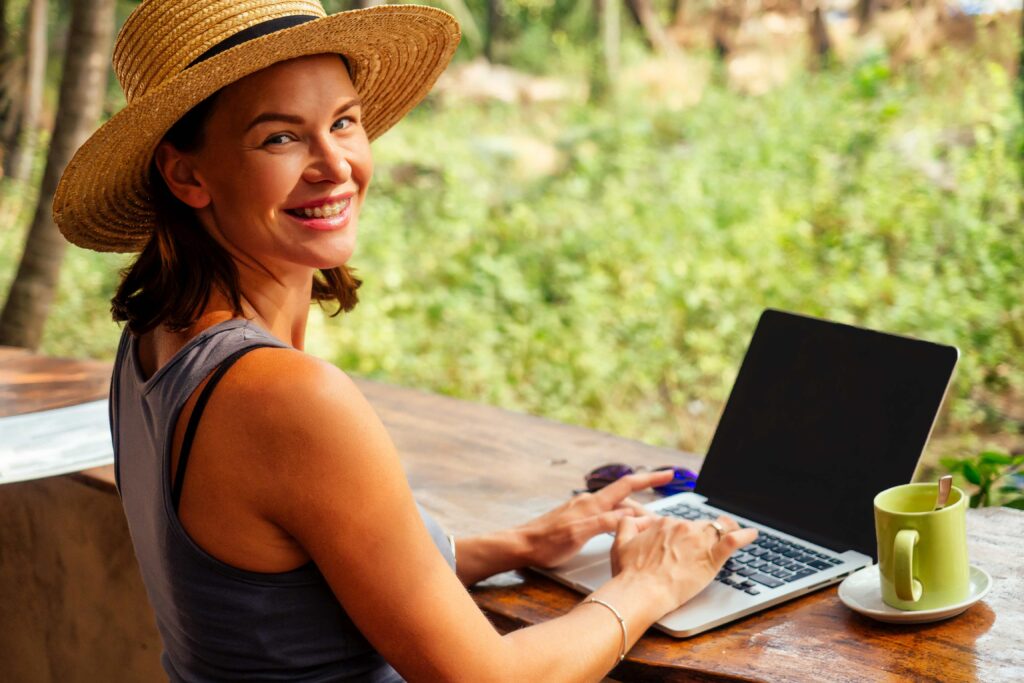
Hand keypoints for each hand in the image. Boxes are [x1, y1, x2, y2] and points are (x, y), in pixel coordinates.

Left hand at [516, 470, 674, 568]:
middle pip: (625, 499)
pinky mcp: (576, 518)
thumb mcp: (580, 535)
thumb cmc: (547, 543)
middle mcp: (589, 502)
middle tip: (661, 522)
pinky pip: (605, 514)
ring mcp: (582, 509)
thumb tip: (632, 515)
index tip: (670, 474)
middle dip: (645, 506)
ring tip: (645, 528)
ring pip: (615, 508)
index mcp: (593, 504)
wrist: (521, 545)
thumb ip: (606, 523)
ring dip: (632, 514)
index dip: (650, 478)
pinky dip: (619, 519)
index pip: (628, 485)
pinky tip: (619, 528)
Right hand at [610, 514, 757, 613]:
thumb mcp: (619, 543)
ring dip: (728, 528)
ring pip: (718, 528)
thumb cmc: (630, 573)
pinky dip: (745, 535)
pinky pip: (733, 540)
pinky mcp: (711, 557)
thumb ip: (626, 525)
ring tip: (736, 530)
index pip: (679, 522)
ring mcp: (698, 540)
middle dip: (705, 532)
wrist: (641, 591)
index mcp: (663, 524)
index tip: (688, 536)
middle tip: (709, 542)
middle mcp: (682, 527)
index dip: (685, 531)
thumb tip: (631, 518)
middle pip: (700, 525)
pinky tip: (753, 534)